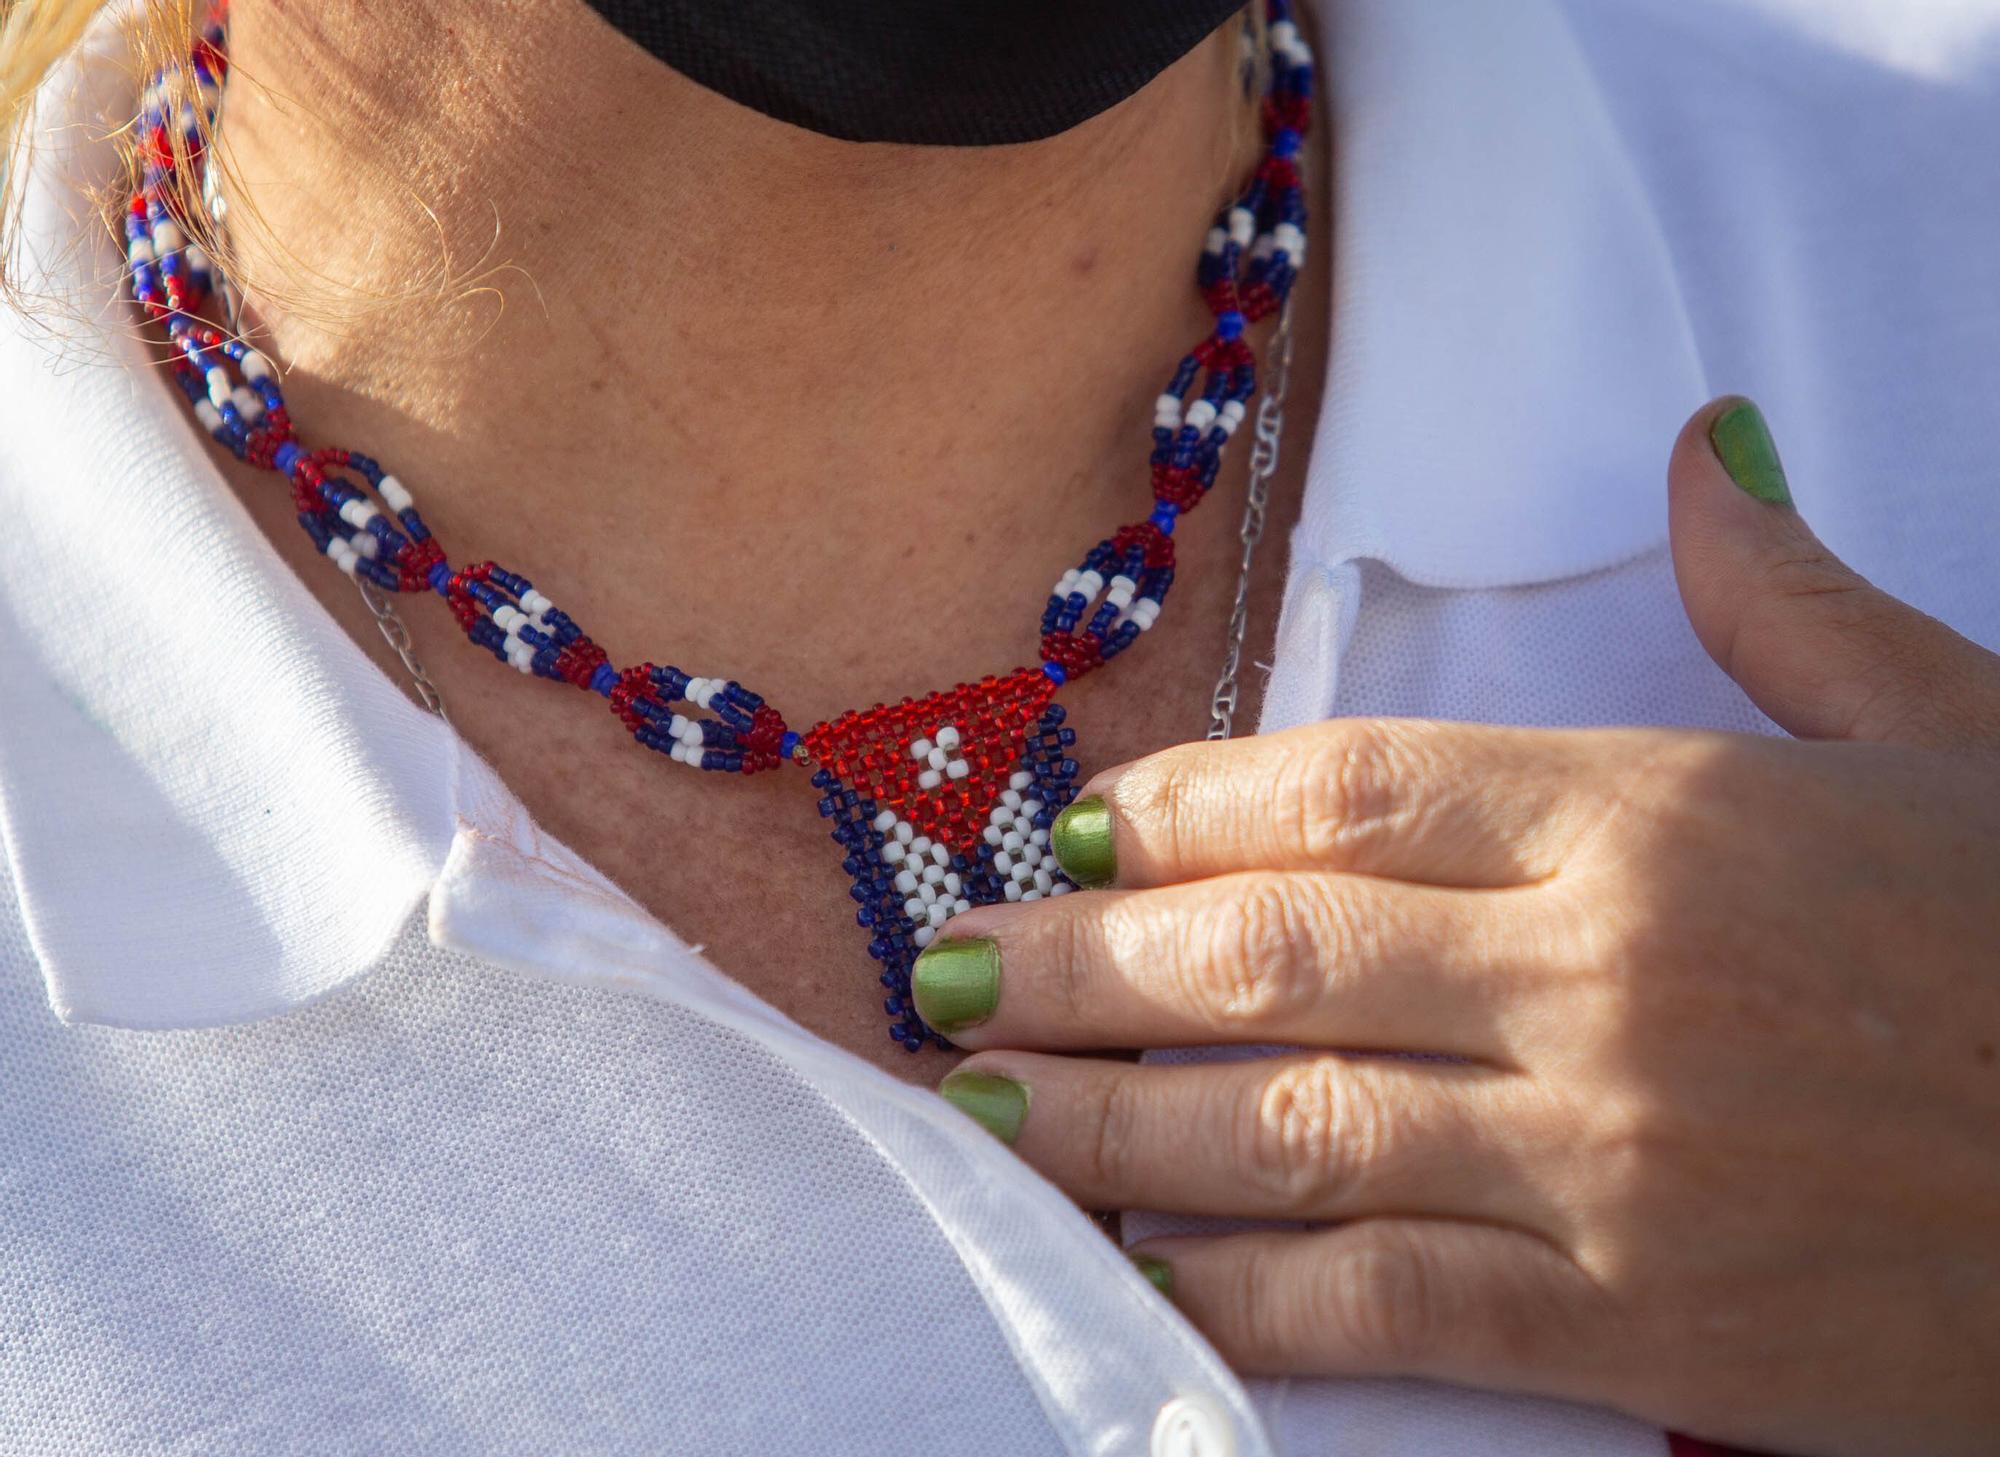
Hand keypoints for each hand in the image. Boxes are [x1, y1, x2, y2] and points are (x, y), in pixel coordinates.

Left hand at [912, 398, 1999, 1456]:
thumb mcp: (1953, 730)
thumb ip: (1785, 601)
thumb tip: (1702, 453)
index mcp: (1653, 811)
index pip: (1345, 787)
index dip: (1176, 805)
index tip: (1072, 824)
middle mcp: (1596, 971)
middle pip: (1263, 950)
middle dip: (1075, 963)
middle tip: (947, 974)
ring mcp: (1602, 1156)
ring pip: (1281, 1127)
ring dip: (1099, 1123)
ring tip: (977, 1107)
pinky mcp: (1633, 1321)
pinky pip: (1380, 1304)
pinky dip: (1237, 1295)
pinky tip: (1134, 1274)